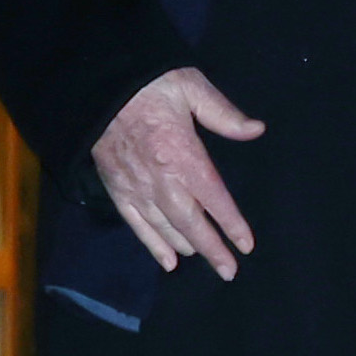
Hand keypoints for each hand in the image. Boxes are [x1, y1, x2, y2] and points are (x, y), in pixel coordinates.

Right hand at [91, 66, 263, 276]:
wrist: (98, 86)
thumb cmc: (149, 84)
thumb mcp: (192, 87)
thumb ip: (224, 114)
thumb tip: (256, 130)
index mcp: (184, 155)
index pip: (215, 199)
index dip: (231, 224)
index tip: (246, 245)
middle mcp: (162, 180)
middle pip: (191, 224)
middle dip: (212, 249)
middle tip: (229, 271)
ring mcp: (137, 188)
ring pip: (166, 228)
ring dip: (187, 247)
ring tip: (204, 259)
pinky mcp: (117, 189)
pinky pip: (137, 225)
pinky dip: (153, 245)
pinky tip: (167, 261)